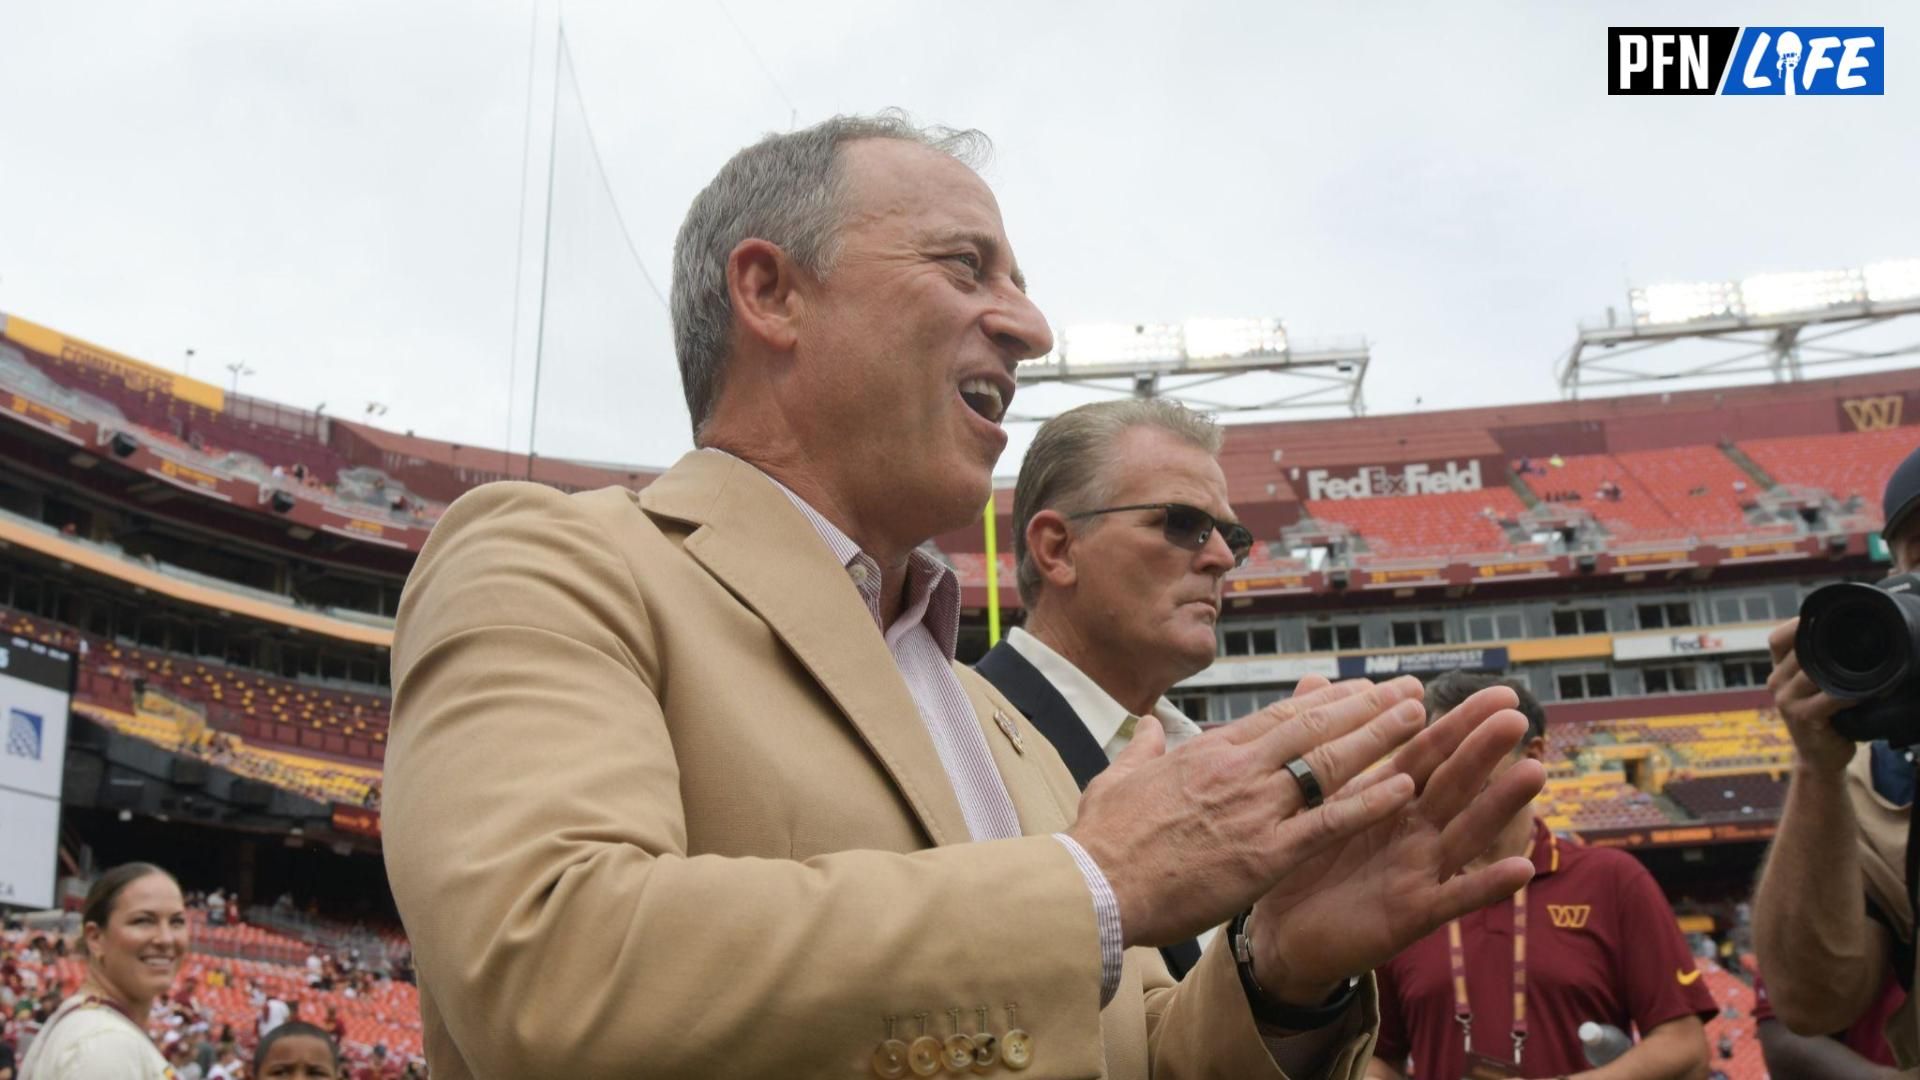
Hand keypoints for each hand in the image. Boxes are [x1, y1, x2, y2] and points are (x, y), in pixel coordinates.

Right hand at [1069, 676, 1430, 947]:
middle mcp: (1239, 770)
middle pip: (1315, 727)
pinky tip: (1403, 785)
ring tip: (1419, 715)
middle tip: (1408, 687)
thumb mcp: (1116, 778)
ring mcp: (1255, 809)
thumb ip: (1143, 747)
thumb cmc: (1103, 839)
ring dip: (1379, 737)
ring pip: (1330, 763)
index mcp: (1207, 752)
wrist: (1096, 886)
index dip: (1325, 700)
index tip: (1358, 687)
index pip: (1279, 716)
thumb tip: (1150, 726)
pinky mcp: (1264, 854)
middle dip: (1366, 705)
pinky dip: (1368, 802)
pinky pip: (1329, 823)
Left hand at [1245, 682, 1543, 1004]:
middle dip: (1483, 750)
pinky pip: (1453, 898)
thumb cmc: (1304, 864)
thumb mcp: (1311, 801)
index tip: (1495, 691)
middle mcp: (1413, 831)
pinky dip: (1486, 885)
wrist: (1284, 934)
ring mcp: (1417, 871)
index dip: (1457, 722)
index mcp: (1389, 800)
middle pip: (1453, 783)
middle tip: (1517, 716)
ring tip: (1533, 773)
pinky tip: (1520, 868)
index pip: (1427, 752)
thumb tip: (1315, 678)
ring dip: (1498, 806)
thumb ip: (1324, 744)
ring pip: (1464, 833)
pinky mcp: (1412, 914)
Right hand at [1767, 618, 1852, 775]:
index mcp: (1778, 671)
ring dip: (1841, 672)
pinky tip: (1861, 695)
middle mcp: (1776, 682)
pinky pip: (1828, 697)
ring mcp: (1786, 700)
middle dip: (1828, 648)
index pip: (1777, 639)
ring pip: (1813, 672)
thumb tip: (1846, 636)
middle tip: (1858, 644)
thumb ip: (1817, 665)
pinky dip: (1848, 694)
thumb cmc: (1823, 718)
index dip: (1796, 625)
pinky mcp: (1802, 716)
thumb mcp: (1813, 687)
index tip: (1822, 619)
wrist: (1818, 758)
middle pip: (1799, 651)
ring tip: (1865, 671)